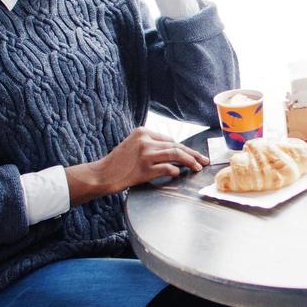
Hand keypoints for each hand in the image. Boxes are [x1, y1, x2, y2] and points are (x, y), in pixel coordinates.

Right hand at [66, 127, 208, 204]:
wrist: (102, 174)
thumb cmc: (118, 163)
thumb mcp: (133, 146)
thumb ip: (151, 145)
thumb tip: (175, 151)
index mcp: (143, 132)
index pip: (170, 140)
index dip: (185, 148)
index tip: (194, 155)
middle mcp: (145, 140)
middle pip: (176, 146)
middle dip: (193, 154)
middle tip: (204, 160)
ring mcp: (145, 154)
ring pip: (175, 154)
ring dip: (190, 161)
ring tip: (198, 167)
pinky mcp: (144, 168)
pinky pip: (167, 168)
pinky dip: (175, 171)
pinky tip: (179, 173)